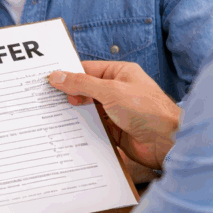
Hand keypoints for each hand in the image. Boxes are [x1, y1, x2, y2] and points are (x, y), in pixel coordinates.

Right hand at [48, 61, 180, 169]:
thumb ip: (82, 84)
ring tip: (50, 116)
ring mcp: (115, 111)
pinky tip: (65, 131)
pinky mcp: (114, 130)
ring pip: (87, 110)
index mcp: (119, 74)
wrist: (167, 142)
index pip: (87, 70)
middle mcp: (117, 91)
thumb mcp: (110, 91)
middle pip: (85, 90)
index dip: (68, 75)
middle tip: (45, 100)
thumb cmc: (147, 110)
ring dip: (73, 114)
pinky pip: (92, 127)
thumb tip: (57, 76)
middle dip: (68, 95)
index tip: (47, 80)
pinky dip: (81, 129)